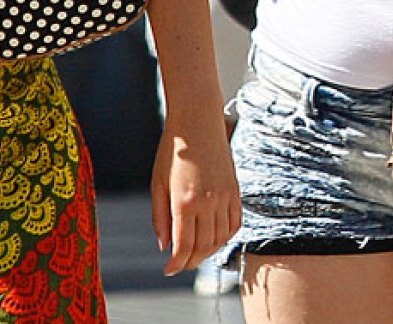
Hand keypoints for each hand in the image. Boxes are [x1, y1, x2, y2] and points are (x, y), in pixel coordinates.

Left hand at [149, 112, 242, 276]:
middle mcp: (208, 202)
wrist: (198, 121)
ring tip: (195, 254)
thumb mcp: (158, 184)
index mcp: (184, 202)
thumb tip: (164, 246)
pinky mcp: (235, 190)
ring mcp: (225, 196)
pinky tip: (214, 238)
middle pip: (204, 247)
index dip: (176, 264)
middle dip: (191, 262)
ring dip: (209, 252)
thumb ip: (160, 218)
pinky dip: (226, 236)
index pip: (184, 246)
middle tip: (180, 265)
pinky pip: (235, 222)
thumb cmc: (172, 152)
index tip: (168, 269)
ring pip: (221, 238)